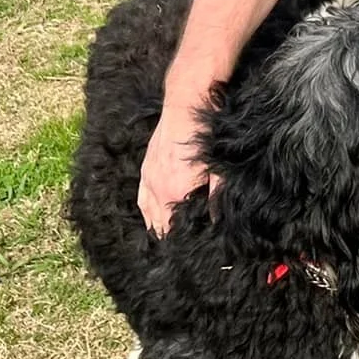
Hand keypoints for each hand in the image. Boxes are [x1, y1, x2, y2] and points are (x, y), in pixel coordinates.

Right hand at [138, 108, 212, 237]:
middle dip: (169, 238)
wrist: (185, 108)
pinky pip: (141, 198)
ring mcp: (148, 179)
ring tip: (165, 241)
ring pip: (148, 213)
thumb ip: (216, 197)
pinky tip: (150, 219)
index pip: (174, 229)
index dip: (182, 242)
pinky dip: (146, 211)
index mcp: (175, 193)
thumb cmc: (202, 137)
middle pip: (160, 225)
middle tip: (179, 249)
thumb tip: (217, 220)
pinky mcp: (145, 169)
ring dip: (156, 227)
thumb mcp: (217, 170)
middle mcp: (157, 190)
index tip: (189, 251)